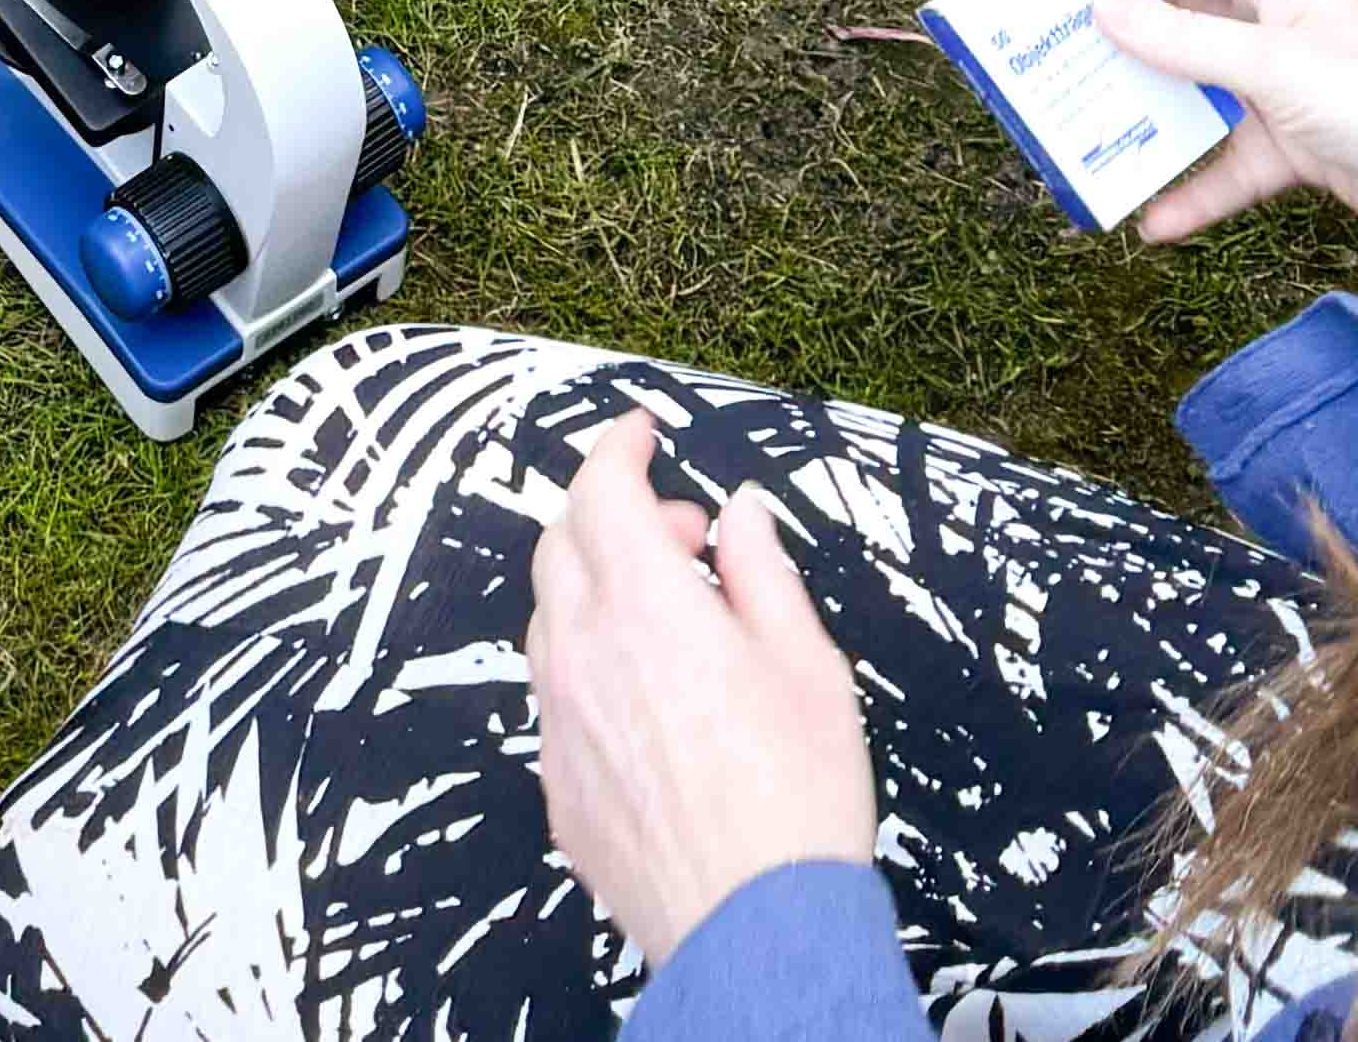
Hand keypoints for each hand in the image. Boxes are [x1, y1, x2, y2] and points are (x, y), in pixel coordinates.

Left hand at [526, 413, 877, 966]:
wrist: (755, 924)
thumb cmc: (796, 794)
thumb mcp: (806, 661)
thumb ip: (761, 571)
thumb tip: (740, 512)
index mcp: (645, 605)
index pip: (600, 492)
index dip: (615, 448)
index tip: (639, 432)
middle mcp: (582, 652)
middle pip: (561, 546)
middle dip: (613, 517)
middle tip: (685, 538)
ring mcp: (558, 718)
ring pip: (550, 620)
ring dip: (598, 592)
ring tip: (676, 623)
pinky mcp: (555, 779)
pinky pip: (556, 694)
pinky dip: (593, 665)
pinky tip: (653, 699)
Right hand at [1092, 0, 1357, 252]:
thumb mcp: (1272, 65)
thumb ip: (1184, 41)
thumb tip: (1102, 7)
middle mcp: (1274, 29)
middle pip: (1178, 21)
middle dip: (1119, 41)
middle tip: (1053, 61)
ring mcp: (1283, 91)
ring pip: (1195, 98)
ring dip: (1148, 120)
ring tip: (1085, 137)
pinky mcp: (1296, 150)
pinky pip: (1228, 167)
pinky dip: (1193, 192)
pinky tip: (1151, 221)